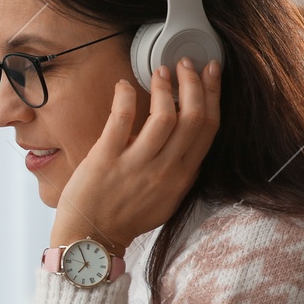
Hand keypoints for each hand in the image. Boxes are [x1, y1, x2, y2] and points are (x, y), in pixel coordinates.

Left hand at [50, 57, 221, 254]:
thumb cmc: (124, 217)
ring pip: (164, 117)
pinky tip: (124, 85)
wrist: (90, 239)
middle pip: (193, 118)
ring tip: (159, 72)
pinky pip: (121, 120)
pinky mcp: (106, 160)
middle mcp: (165, 171)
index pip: (208, 129)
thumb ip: (178, 169)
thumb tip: (184, 136)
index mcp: (182, 177)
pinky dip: (126, 96)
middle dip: (194, 83)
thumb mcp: (165, 198)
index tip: (210, 72)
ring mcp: (135, 165)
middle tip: (185, 63)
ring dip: (165, 87)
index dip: (213, 95)